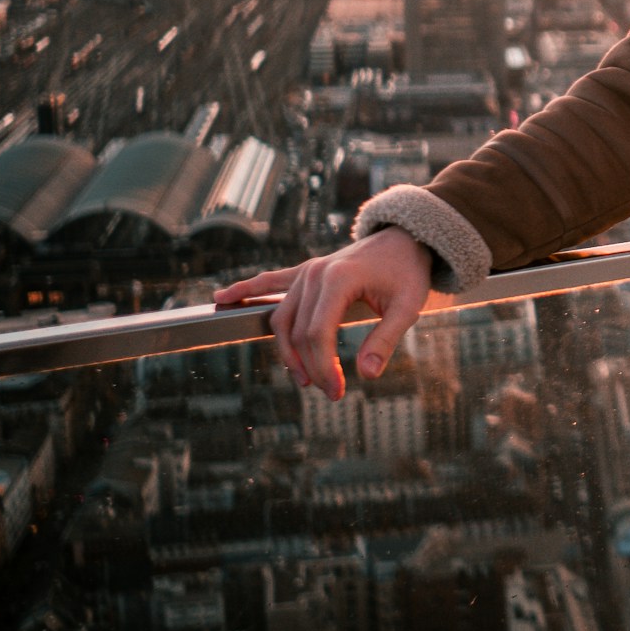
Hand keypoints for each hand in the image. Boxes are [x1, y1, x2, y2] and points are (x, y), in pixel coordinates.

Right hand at [215, 228, 438, 399]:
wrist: (403, 238)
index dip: (323, 367)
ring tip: (303, 378)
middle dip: (310, 366)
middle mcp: (314, 273)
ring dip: (287, 351)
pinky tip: (221, 299)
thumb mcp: (408, 306)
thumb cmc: (407, 272)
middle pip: (298, 331)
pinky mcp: (304, 272)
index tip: (337, 391)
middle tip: (331, 392)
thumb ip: (387, 339)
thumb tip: (367, 374)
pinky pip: (270, 283)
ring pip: (282, 319)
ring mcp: (306, 271)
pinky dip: (246, 291)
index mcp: (339, 279)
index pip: (318, 334)